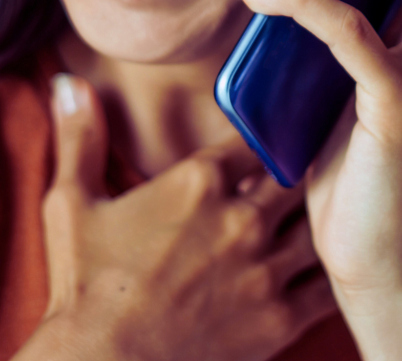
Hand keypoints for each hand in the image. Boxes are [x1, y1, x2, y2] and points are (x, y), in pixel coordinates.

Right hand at [15, 75, 335, 360]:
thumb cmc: (85, 289)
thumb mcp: (72, 204)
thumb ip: (80, 137)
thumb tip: (68, 82)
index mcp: (199, 181)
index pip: (255, 138)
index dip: (266, 136)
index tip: (273, 137)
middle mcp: (241, 218)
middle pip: (294, 175)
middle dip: (297, 172)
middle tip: (309, 169)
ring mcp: (263, 269)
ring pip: (316, 224)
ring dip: (317, 218)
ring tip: (328, 212)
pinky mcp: (278, 319)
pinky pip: (325, 285)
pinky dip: (332, 272)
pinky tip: (333, 265)